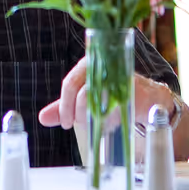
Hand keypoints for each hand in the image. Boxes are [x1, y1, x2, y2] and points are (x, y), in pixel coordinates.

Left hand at [38, 59, 171, 130]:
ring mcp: (119, 76)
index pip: (70, 83)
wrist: (146, 98)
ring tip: (99, 123)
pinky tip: (112, 122)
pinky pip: (119, 104)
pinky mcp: (134, 88)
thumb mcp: (84, 102)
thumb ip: (64, 108)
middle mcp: (102, 66)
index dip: (65, 106)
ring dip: (96, 116)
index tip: (66, 123)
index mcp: (87, 65)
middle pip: (83, 91)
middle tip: (82, 124)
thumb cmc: (112, 97)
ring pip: (100, 98)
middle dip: (80, 113)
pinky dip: (112, 117)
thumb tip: (42, 118)